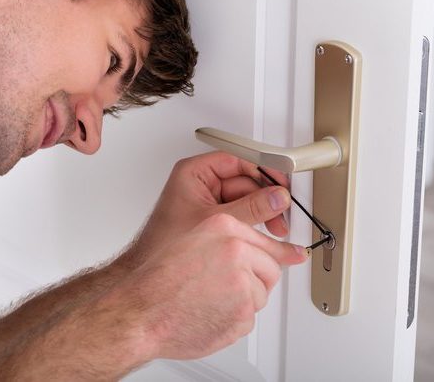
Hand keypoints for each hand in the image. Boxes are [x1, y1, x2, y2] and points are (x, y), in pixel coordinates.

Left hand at [117, 152, 294, 267]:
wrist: (152, 273)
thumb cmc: (166, 243)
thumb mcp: (215, 221)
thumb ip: (249, 208)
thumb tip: (276, 198)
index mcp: (194, 173)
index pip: (237, 160)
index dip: (262, 169)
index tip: (280, 181)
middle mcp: (201, 184)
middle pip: (245, 181)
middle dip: (266, 197)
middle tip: (281, 211)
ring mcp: (208, 201)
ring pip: (246, 199)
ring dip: (264, 213)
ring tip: (276, 228)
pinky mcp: (213, 218)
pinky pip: (241, 214)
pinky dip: (255, 223)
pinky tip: (264, 234)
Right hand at [118, 213, 307, 360]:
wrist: (139, 311)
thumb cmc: (157, 277)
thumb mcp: (190, 237)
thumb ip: (228, 237)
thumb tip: (258, 246)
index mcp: (222, 226)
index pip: (265, 239)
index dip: (278, 250)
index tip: (295, 253)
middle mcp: (235, 251)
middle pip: (270, 267)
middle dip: (255, 278)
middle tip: (225, 285)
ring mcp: (240, 284)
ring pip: (261, 294)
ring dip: (243, 299)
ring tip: (210, 297)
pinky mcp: (242, 314)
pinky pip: (250, 317)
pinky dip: (234, 318)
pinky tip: (210, 311)